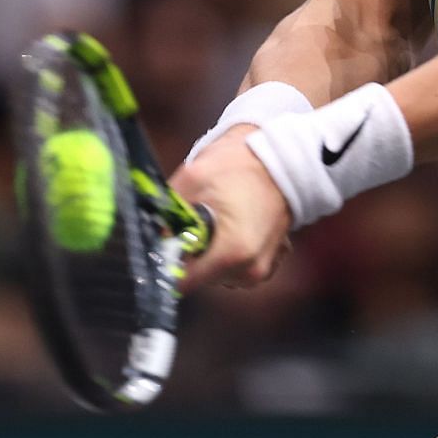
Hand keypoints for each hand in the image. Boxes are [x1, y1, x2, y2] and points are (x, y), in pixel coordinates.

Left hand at [170, 124, 292, 288]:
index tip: (168, 241)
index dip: (168, 262)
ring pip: (218, 272)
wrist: (282, 154)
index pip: (183, 282)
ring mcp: (265, 267)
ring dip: (211, 250)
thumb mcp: (192, 179)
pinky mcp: (272, 260)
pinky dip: (229, 248)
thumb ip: (167, 214)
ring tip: (219, 217)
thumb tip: (155, 237)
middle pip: (201, 277)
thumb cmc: (242, 163)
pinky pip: (237, 265)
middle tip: (196, 220)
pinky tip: (233, 222)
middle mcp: (251, 269)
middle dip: (191, 252)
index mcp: (233, 253)